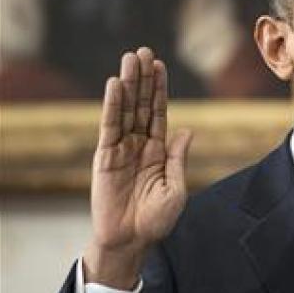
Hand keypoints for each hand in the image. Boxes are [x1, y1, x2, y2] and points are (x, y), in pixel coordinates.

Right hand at [85, 47, 192, 288]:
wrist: (132, 241)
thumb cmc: (156, 220)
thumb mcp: (175, 188)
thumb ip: (178, 159)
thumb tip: (187, 130)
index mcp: (158, 151)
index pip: (158, 113)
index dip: (159, 90)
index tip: (159, 65)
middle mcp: (139, 145)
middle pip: (141, 104)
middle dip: (143, 78)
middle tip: (143, 51)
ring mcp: (121, 149)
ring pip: (125, 110)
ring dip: (128, 84)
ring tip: (130, 59)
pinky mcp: (105, 158)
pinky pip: (109, 127)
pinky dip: (112, 106)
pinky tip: (115, 85)